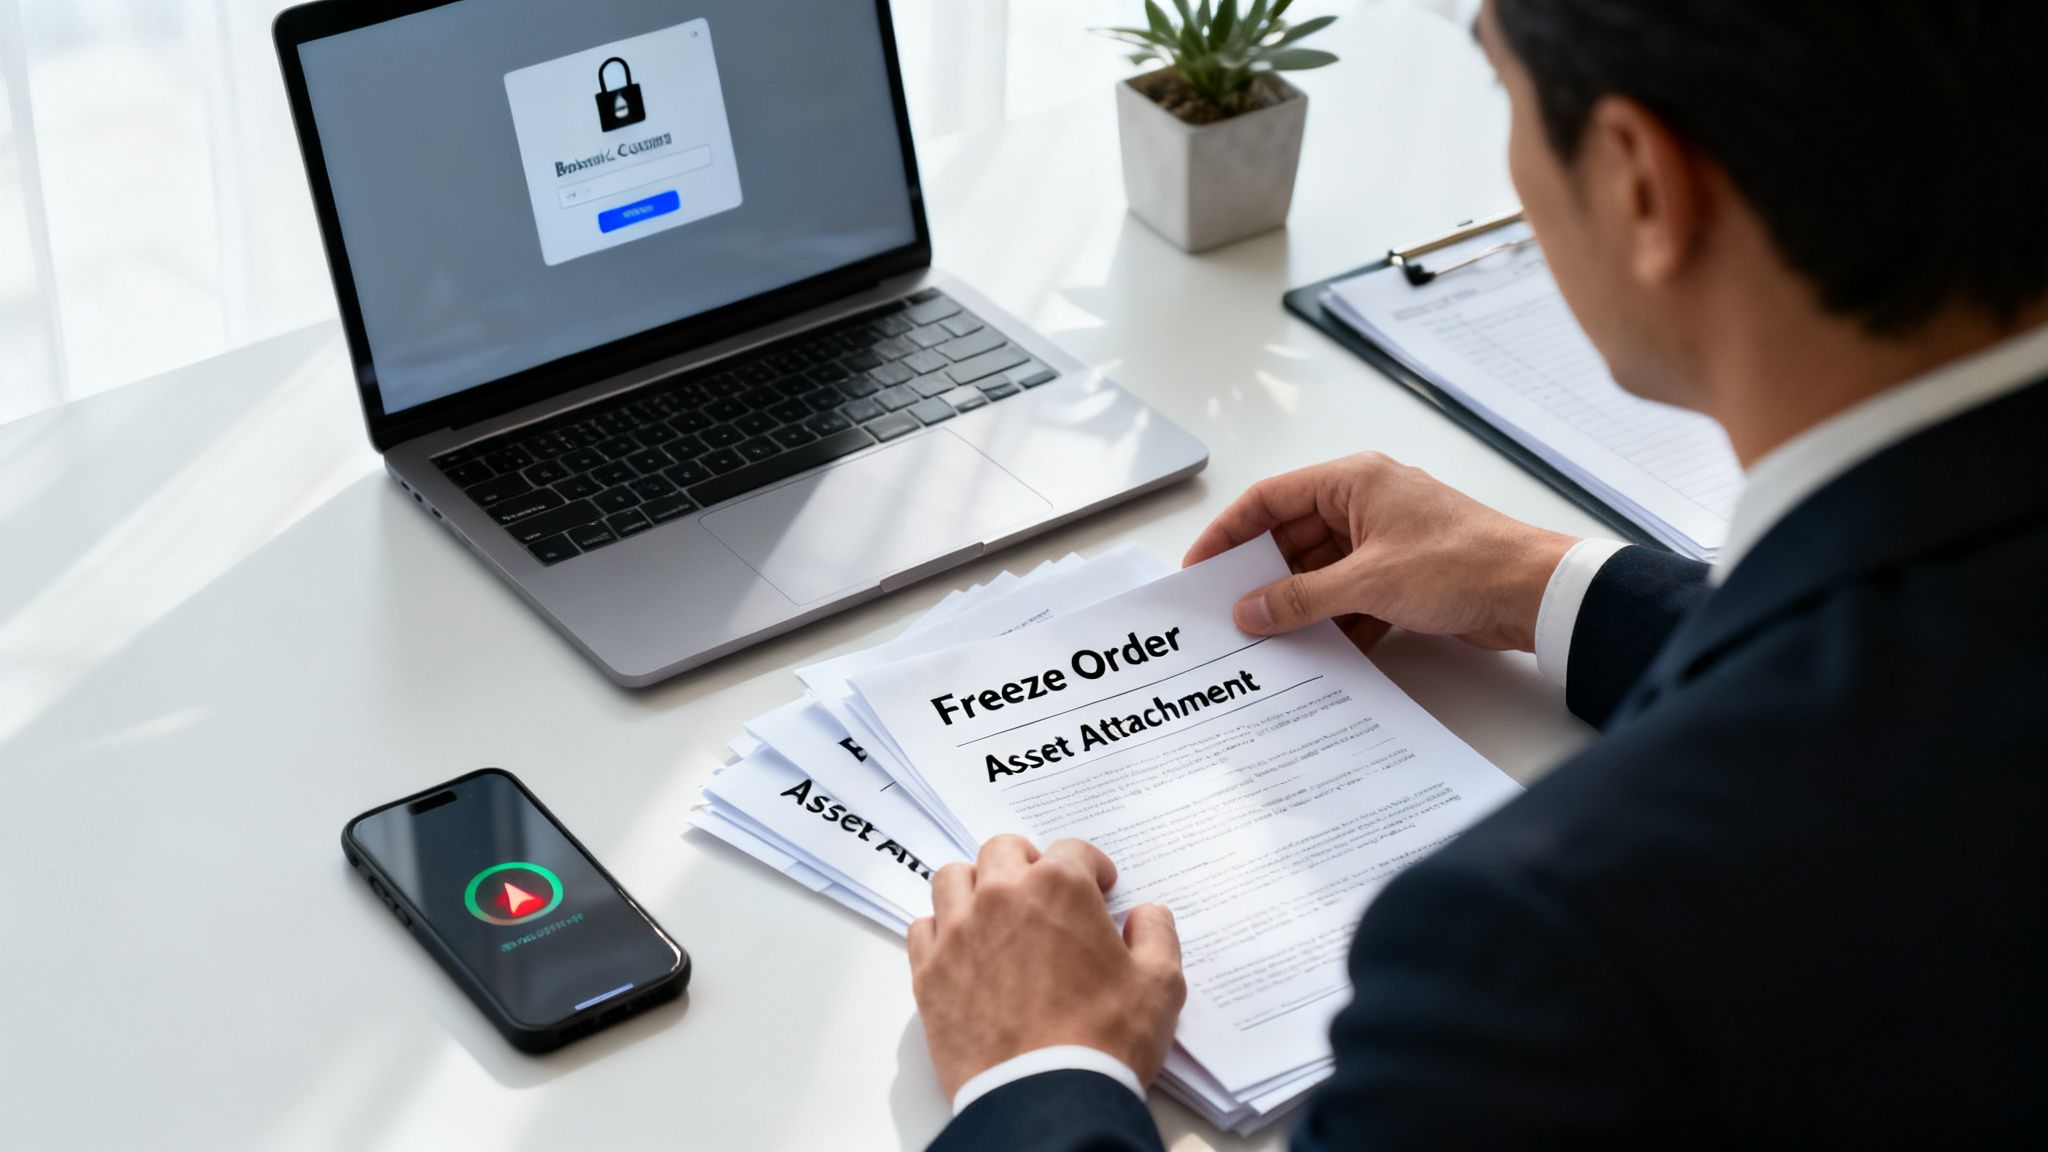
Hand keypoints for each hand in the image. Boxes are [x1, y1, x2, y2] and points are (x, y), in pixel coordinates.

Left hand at [908, 835, 1186, 1100]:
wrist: (1047, 1098)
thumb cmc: (1107, 1041)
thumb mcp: (1160, 986)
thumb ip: (1157, 935)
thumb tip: (1146, 916)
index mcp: (1058, 888)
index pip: (1072, 850)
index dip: (1091, 867)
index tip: (1100, 887)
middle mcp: (1001, 897)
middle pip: (1003, 850)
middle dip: (1029, 861)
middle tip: (1045, 891)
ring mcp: (958, 934)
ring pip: (954, 879)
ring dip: (977, 886)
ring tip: (997, 912)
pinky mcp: (929, 974)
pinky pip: (923, 929)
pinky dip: (942, 929)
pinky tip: (963, 949)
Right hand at [1184, 452, 1577, 651]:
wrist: (1534, 592)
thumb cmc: (1462, 562)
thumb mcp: (1367, 582)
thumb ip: (1300, 598)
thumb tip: (1251, 609)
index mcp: (1353, 481)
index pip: (1269, 499)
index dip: (1229, 533)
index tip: (1201, 567)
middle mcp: (1365, 503)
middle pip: (1293, 538)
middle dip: (1264, 577)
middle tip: (1230, 613)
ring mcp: (1385, 541)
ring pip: (1321, 572)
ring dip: (1300, 605)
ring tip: (1270, 640)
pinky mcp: (1404, 576)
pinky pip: (1351, 596)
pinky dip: (1335, 621)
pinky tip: (1320, 651)